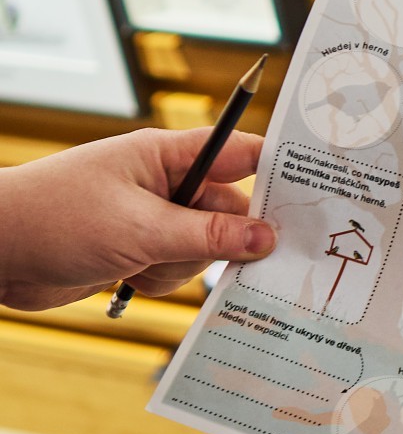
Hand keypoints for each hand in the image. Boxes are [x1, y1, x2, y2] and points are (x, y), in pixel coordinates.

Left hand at [0, 128, 276, 310]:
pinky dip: (163, 278)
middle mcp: (165, 183)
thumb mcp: (142, 228)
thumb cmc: (54, 219)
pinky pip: (180, 267)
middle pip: (231, 211)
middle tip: (214, 251)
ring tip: (143, 262)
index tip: (317, 194)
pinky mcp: (140, 249)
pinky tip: (130, 276)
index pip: (241, 154)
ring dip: (184, 264)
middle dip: (226, 239)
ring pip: (207, 246)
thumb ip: (211, 234)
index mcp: (166, 155)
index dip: (278, 170)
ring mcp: (153, 217)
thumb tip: (269, 237)